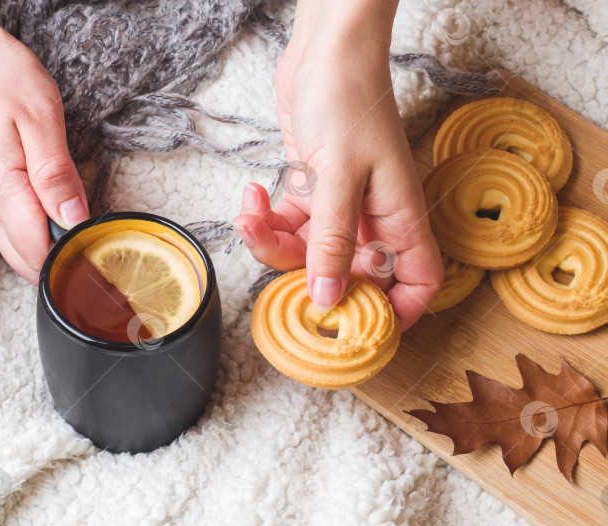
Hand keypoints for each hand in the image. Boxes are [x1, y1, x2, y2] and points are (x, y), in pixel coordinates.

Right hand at [0, 0, 87, 284]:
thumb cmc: (1, 79)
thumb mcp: (41, 121)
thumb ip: (57, 176)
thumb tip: (74, 220)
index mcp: (0, 188)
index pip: (36, 252)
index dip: (70, 261)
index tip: (99, 254)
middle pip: (24, 261)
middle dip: (60, 264)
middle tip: (97, 248)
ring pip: (17, 249)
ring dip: (49, 249)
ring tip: (82, 231)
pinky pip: (12, 230)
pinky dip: (37, 234)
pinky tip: (59, 216)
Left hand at [232, 0, 441, 329]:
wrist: (324, 53)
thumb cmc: (349, 101)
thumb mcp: (340, 177)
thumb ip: (330, 241)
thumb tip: (326, 298)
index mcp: (398, 218)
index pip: (417, 281)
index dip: (398, 312)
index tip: (360, 332)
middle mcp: (372, 219)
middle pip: (342, 274)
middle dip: (299, 271)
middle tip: (269, 251)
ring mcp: (340, 206)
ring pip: (305, 252)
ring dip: (269, 240)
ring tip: (249, 212)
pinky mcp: (311, 191)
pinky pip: (286, 224)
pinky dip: (263, 216)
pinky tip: (251, 193)